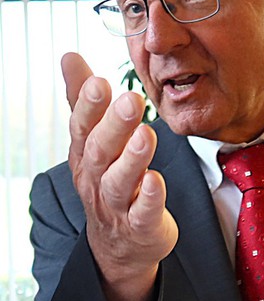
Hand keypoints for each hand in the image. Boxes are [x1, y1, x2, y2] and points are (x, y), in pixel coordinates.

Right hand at [61, 52, 177, 300]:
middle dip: (113, 125)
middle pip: (100, 151)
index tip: (99, 81)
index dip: (88, 106)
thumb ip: (83, 100)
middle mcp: (96, 178)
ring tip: (147, 134)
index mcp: (85, 155)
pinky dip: (149, 197)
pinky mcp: (140, 225)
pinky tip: (156, 180)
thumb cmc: (107, 181)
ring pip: (119, 181)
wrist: (120, 244)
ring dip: (132, 158)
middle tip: (130, 99)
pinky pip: (142, 212)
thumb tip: (69, 56)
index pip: (82, 127)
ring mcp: (117, 204)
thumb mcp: (92, 141)